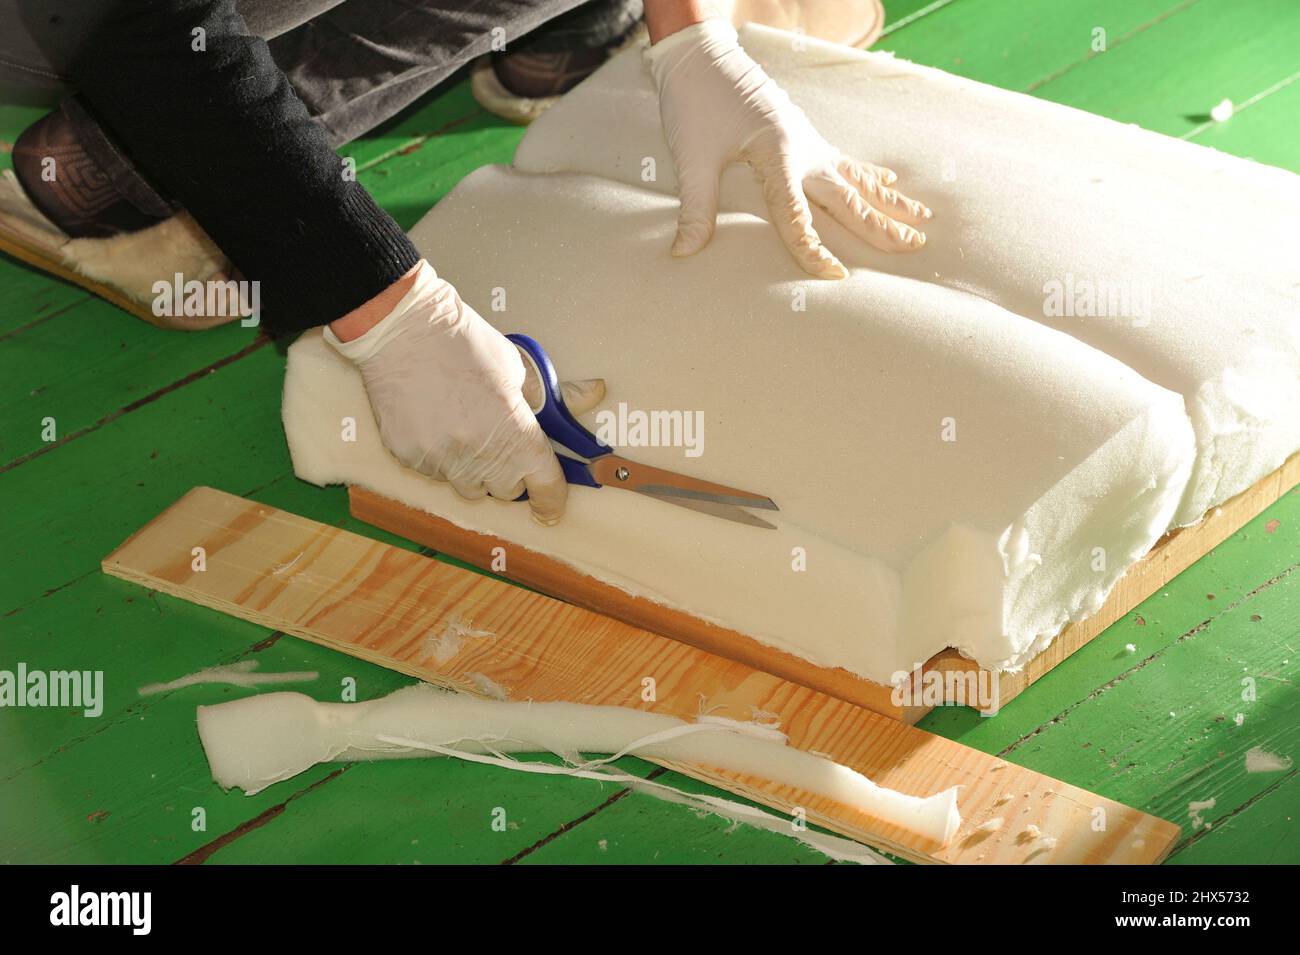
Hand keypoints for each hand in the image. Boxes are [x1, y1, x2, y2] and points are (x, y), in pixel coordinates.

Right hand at [326, 260, 605, 524]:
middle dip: (510, 475)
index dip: (552, 500)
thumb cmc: (466, 345)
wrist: (404, 331)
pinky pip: (436, 473)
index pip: (545, 487)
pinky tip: (436, 423)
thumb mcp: (518, 367)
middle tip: (502, 442)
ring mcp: (443, 461)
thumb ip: (555, 396)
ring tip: (467, 430)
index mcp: (516, 435)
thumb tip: (595, 392)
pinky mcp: (410, 459)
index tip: (551, 508)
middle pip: (507, 492)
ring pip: (469, 488)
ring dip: (475, 471)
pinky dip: (441, 458)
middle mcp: (481, 457)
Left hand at [645, 18, 930, 277]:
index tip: (834, 275)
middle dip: (880, 226)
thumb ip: (695, 210)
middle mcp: (802, 149)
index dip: (813, 250)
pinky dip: (869, 175)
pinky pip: (845, 161)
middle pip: (847, 198)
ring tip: (921, 220)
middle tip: (913, 247)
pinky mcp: (805, 135)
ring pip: (856, 180)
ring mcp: (808, 141)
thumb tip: (683, 252)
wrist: (700, 56)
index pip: (797, 216)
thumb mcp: (692, 160)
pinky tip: (889, 181)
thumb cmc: (695, 103)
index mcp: (776, 155)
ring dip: (889, 201)